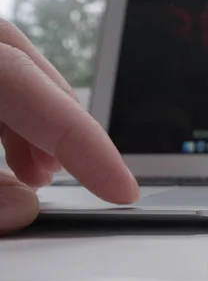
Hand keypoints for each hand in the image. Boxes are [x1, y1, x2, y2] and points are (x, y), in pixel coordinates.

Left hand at [0, 19, 138, 233]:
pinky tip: (15, 154)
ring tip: (39, 175)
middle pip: (33, 75)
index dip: (87, 145)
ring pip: (20, 75)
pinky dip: (15, 120)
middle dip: (65, 134)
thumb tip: (21, 206)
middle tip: (83, 184)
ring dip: (39, 129)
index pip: (38, 94)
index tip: (122, 190)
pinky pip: (2, 79)